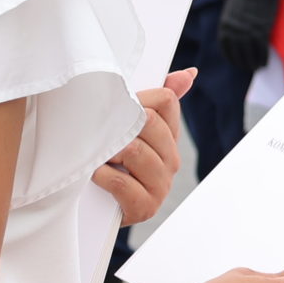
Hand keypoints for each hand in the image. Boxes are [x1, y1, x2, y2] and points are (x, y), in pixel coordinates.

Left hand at [92, 69, 194, 226]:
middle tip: (103, 134)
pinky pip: (122, 181)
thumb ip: (159, 99)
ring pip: (135, 150)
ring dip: (108, 152)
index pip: (166, 101)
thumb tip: (190, 73)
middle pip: (150, 122)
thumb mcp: (130, 127)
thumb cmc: (110, 163)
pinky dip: (103, 176)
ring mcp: (161, 184)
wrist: (93, 210)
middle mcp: (171, 159)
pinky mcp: (146, 207)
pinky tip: (97, 176)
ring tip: (98, 157)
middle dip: (121, 125)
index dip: (137, 98)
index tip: (118, 105)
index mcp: (170, 137)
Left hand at [216, 0, 279, 72]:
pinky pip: (262, 48)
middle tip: (249, 68)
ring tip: (257, 68)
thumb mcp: (230, 10)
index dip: (231, 58)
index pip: (226, 48)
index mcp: (225, 25)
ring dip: (254, 63)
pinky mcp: (261, 29)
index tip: (237, 63)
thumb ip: (230, 24)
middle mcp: (234, 30)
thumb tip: (232, 36)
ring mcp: (248, 30)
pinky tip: (265, 62)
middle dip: (243, 63)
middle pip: (238, 53)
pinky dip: (263, 57)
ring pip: (250, 53)